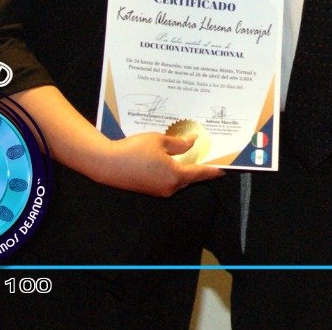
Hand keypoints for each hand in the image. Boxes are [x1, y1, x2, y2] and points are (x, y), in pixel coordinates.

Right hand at [89, 132, 223, 197]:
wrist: (107, 164)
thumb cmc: (134, 150)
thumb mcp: (159, 141)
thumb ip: (179, 143)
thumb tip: (193, 142)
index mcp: (176, 175)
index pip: (200, 173)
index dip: (213, 171)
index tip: (224, 170)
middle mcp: (170, 187)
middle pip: (190, 178)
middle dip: (199, 169)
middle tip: (207, 159)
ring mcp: (159, 191)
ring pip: (179, 180)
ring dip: (185, 171)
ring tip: (190, 158)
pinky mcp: (150, 190)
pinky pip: (168, 182)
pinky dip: (173, 173)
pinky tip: (171, 163)